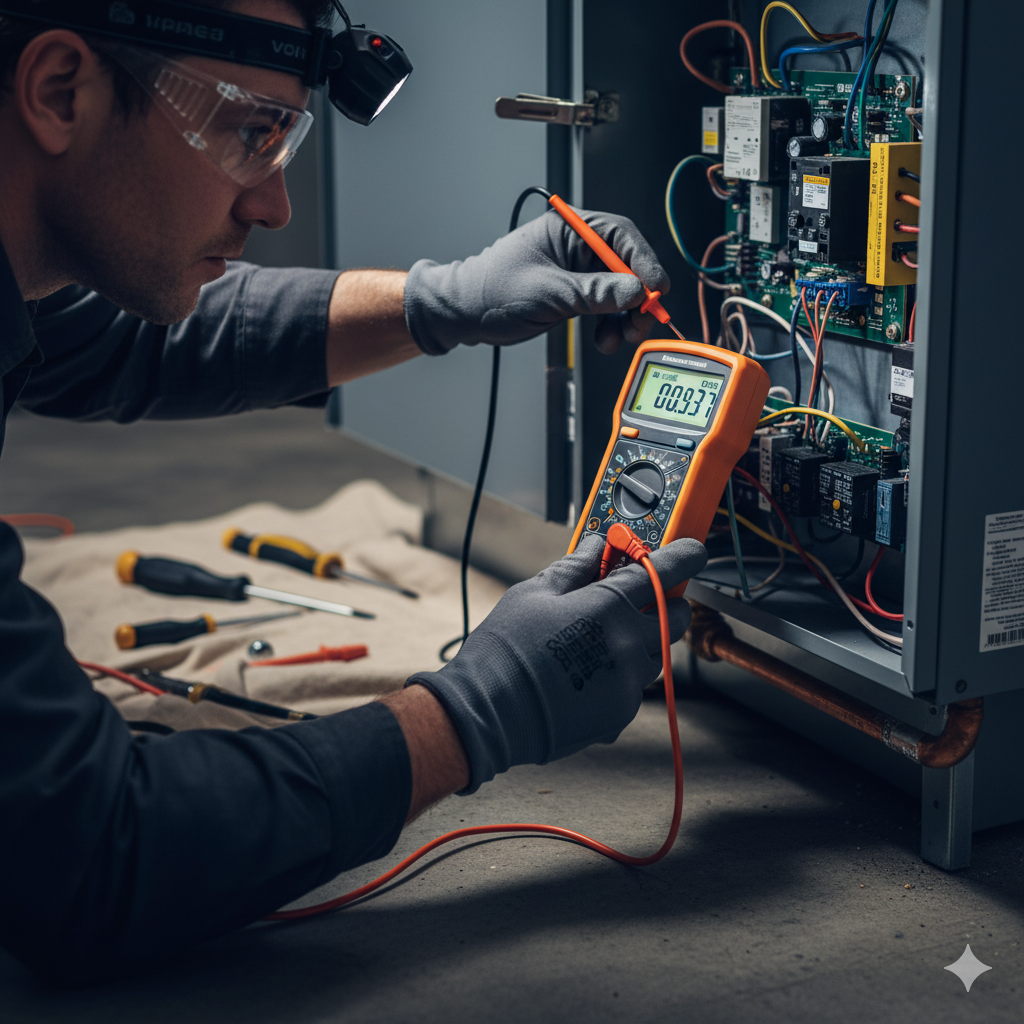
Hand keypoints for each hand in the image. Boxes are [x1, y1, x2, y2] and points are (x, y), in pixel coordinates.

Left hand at [403, 206, 670, 355]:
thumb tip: (635, 291)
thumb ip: (593, 293)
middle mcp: (576, 246)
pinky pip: (604, 307)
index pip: (620, 235)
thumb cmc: (493, 291)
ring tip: (620, 338)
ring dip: (626, 316)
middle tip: (642, 321)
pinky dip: (610, 324)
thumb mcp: (548, 292)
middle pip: (626, 265)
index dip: (643, 261)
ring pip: (619, 290)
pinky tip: (606, 339)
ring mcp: (577, 271)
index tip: (656, 288)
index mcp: (568, 228)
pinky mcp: (575, 294)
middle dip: (638, 295)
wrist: (465, 313)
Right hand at [406, 533, 706, 791]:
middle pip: (674, 616)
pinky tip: (583, 674)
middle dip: (663, 604)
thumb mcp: (534, 593)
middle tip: (634, 599)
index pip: (665, 571)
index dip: (684, 556)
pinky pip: (634, 687)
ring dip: (640, 641)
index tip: (692, 551)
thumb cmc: (505, 650)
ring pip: (656, 654)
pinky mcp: (621, 714)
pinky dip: (619, 675)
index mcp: (609, 605)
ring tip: (595, 641)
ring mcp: (628, 683)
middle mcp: (629, 645)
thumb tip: (596, 545)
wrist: (487, 712)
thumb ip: (575, 567)